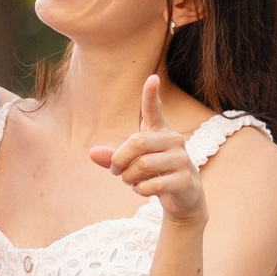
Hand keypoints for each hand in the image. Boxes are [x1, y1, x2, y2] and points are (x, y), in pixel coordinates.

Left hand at [89, 75, 205, 223]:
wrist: (185, 197)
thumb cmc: (157, 173)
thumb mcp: (133, 164)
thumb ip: (114, 157)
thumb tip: (91, 153)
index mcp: (160, 132)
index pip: (154, 110)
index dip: (151, 95)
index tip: (152, 78)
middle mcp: (174, 141)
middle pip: (137, 142)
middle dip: (119, 160)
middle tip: (115, 171)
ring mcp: (182, 159)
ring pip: (143, 165)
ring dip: (128, 177)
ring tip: (129, 181)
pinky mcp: (185, 180)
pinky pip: (153, 184)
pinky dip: (139, 189)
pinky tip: (140, 189)